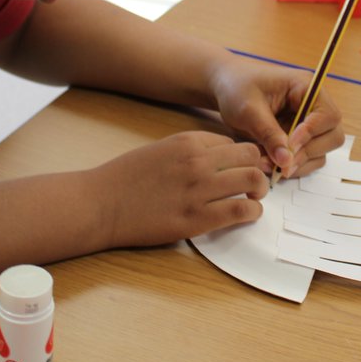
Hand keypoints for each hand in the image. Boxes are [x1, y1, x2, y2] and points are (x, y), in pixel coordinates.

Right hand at [93, 131, 268, 247]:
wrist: (100, 204)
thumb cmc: (124, 179)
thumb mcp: (159, 150)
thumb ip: (189, 150)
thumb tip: (218, 157)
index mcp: (187, 141)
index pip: (233, 143)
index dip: (241, 157)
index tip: (241, 168)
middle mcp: (197, 162)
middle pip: (249, 157)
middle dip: (258, 168)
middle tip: (256, 182)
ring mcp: (199, 190)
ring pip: (252, 181)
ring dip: (259, 190)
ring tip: (254, 199)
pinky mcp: (197, 219)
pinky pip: (240, 211)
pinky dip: (252, 212)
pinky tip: (247, 214)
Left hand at [209, 56, 344, 178]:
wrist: (225, 88)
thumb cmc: (237, 88)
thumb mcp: (249, 110)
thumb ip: (269, 134)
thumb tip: (287, 161)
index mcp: (306, 88)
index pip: (328, 115)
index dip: (312, 133)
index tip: (289, 145)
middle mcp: (313, 106)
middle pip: (332, 136)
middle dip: (307, 152)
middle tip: (281, 164)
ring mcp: (308, 125)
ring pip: (320, 152)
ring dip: (298, 164)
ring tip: (269, 166)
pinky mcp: (299, 139)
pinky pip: (306, 159)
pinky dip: (291, 167)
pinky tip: (270, 166)